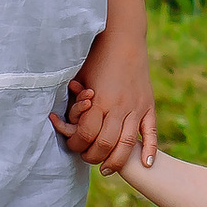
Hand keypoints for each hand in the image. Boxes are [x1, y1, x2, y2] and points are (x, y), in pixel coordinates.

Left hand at [53, 0, 156, 171]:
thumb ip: (72, 99)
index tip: (72, 146)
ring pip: (126, 144)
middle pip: (104, 144)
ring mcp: (135, 107)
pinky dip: (149, 150)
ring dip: (116, 161)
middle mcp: (118, 106)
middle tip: (87, 158)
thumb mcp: (80, 76)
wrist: (123, 37)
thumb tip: (56, 118)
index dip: (76, 145)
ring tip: (108, 169)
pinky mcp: (148, 105)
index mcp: (98, 100)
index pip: (86, 134)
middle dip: (93, 156)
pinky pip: (150, 133)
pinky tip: (145, 164)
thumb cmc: (96, 55)